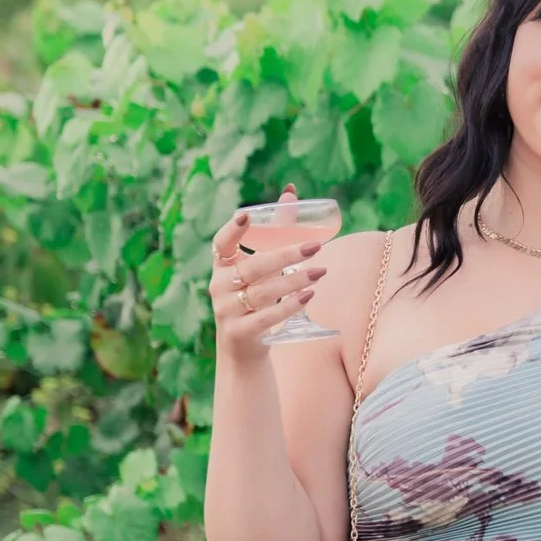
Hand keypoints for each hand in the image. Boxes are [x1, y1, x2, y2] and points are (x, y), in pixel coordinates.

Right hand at [207, 183, 326, 363]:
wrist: (242, 349)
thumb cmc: (254, 298)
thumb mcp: (261, 267)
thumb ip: (275, 232)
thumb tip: (291, 191)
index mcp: (222, 267)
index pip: (220, 244)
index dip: (231, 230)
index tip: (246, 215)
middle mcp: (220, 286)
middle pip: (254, 267)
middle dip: (286, 255)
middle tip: (315, 246)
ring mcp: (227, 311)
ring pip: (263, 292)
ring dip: (295, 280)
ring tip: (321, 272)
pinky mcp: (239, 332)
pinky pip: (266, 317)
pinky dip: (288, 307)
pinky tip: (309, 295)